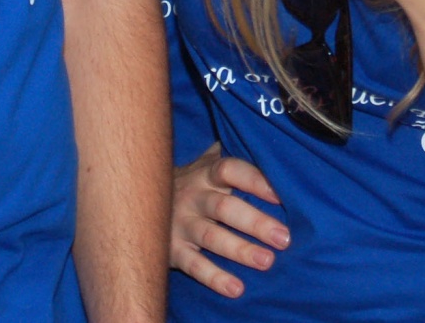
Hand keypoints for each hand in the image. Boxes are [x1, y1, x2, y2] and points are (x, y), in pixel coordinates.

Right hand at [170, 146, 287, 297]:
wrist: (140, 202)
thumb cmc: (189, 184)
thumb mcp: (204, 165)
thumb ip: (229, 155)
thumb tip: (264, 137)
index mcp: (205, 174)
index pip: (230, 170)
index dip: (254, 180)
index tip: (280, 195)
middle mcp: (193, 197)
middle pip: (225, 207)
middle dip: (255, 222)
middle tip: (284, 238)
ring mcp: (181, 224)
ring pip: (211, 237)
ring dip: (240, 250)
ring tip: (267, 262)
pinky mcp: (172, 250)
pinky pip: (193, 265)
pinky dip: (214, 277)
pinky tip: (236, 288)